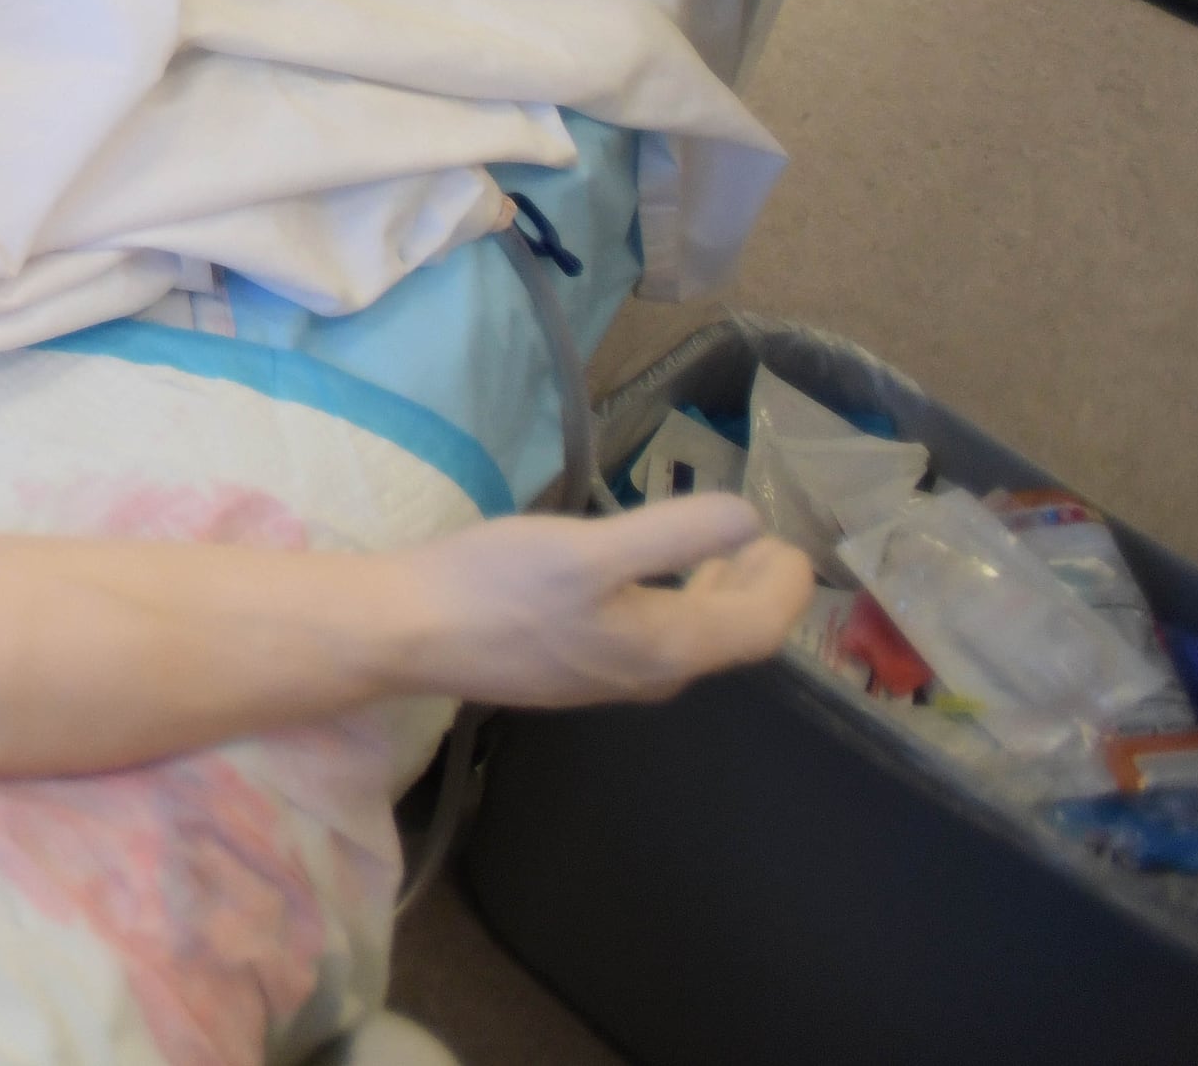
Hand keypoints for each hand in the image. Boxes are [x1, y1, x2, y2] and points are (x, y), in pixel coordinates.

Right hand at [398, 496, 810, 710]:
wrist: (407, 633)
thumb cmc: (498, 585)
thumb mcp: (588, 549)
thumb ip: (675, 535)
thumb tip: (750, 521)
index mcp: (667, 647)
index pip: (760, 627)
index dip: (787, 586)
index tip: (790, 540)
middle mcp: (649, 673)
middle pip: (729, 637)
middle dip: (756, 589)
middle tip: (764, 541)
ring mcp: (607, 676)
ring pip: (688, 638)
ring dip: (714, 594)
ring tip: (717, 552)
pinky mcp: (571, 666)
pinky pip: (649, 638)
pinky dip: (672, 602)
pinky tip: (642, 577)